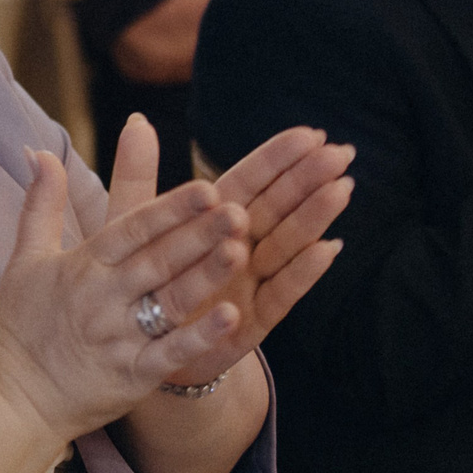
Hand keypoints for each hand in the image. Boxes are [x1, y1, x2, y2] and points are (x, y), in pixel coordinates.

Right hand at [0, 133, 264, 445]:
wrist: (9, 400)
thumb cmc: (19, 326)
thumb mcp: (25, 258)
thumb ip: (41, 202)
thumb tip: (40, 151)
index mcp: (83, 266)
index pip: (131, 230)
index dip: (169, 209)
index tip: (206, 188)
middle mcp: (103, 298)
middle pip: (158, 261)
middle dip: (199, 234)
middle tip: (239, 210)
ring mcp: (118, 339)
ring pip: (170, 303)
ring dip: (206, 276)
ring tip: (242, 251)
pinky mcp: (131, 377)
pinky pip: (170, 354)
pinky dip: (200, 337)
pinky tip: (232, 316)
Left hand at [123, 119, 350, 387]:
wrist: (134, 352)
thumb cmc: (137, 282)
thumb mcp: (130, 228)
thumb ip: (136, 176)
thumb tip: (137, 120)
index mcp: (210, 221)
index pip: (249, 182)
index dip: (277, 159)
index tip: (312, 133)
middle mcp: (237, 248)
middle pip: (277, 208)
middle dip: (308, 180)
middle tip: (341, 153)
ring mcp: (249, 283)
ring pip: (286, 244)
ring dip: (314, 218)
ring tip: (340, 190)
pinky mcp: (253, 322)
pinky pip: (281, 294)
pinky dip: (303, 273)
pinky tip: (328, 249)